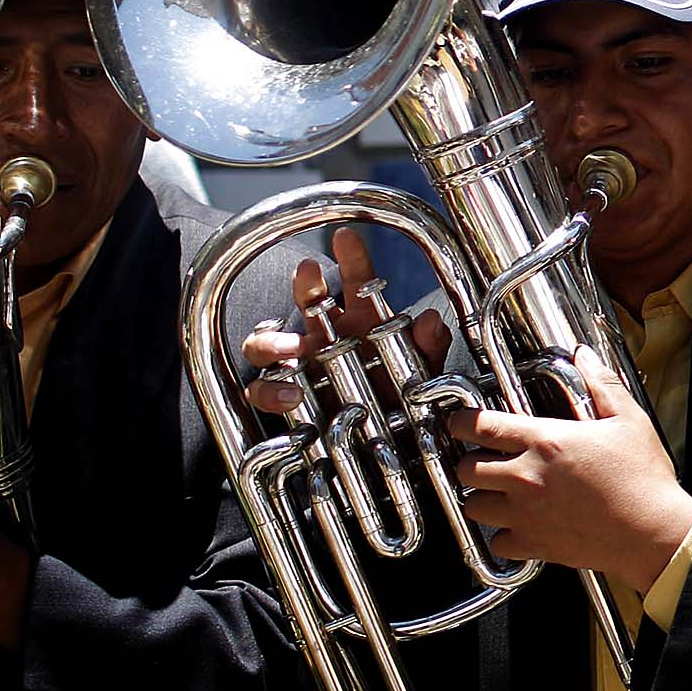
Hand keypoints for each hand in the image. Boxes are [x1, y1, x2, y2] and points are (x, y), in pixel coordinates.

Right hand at [241, 229, 452, 416]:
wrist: (390, 453)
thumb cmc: (403, 407)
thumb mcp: (422, 377)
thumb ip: (427, 350)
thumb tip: (429, 320)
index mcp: (362, 325)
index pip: (358, 284)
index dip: (353, 259)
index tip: (347, 236)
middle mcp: (326, 340)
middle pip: (305, 303)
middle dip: (304, 286)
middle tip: (307, 275)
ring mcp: (300, 368)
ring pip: (267, 344)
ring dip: (271, 341)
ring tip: (288, 351)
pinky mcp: (284, 401)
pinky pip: (262, 390)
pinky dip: (271, 391)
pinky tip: (290, 398)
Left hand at [447, 347, 691, 597]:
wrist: (654, 533)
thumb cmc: (644, 479)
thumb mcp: (629, 421)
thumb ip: (602, 385)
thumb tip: (584, 356)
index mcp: (546, 442)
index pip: (480, 427)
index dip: (460, 422)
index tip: (459, 423)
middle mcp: (527, 477)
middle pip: (466, 468)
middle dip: (469, 462)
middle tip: (484, 459)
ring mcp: (527, 514)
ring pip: (473, 506)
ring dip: (481, 497)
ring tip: (497, 492)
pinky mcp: (535, 544)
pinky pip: (497, 543)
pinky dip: (502, 535)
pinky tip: (518, 525)